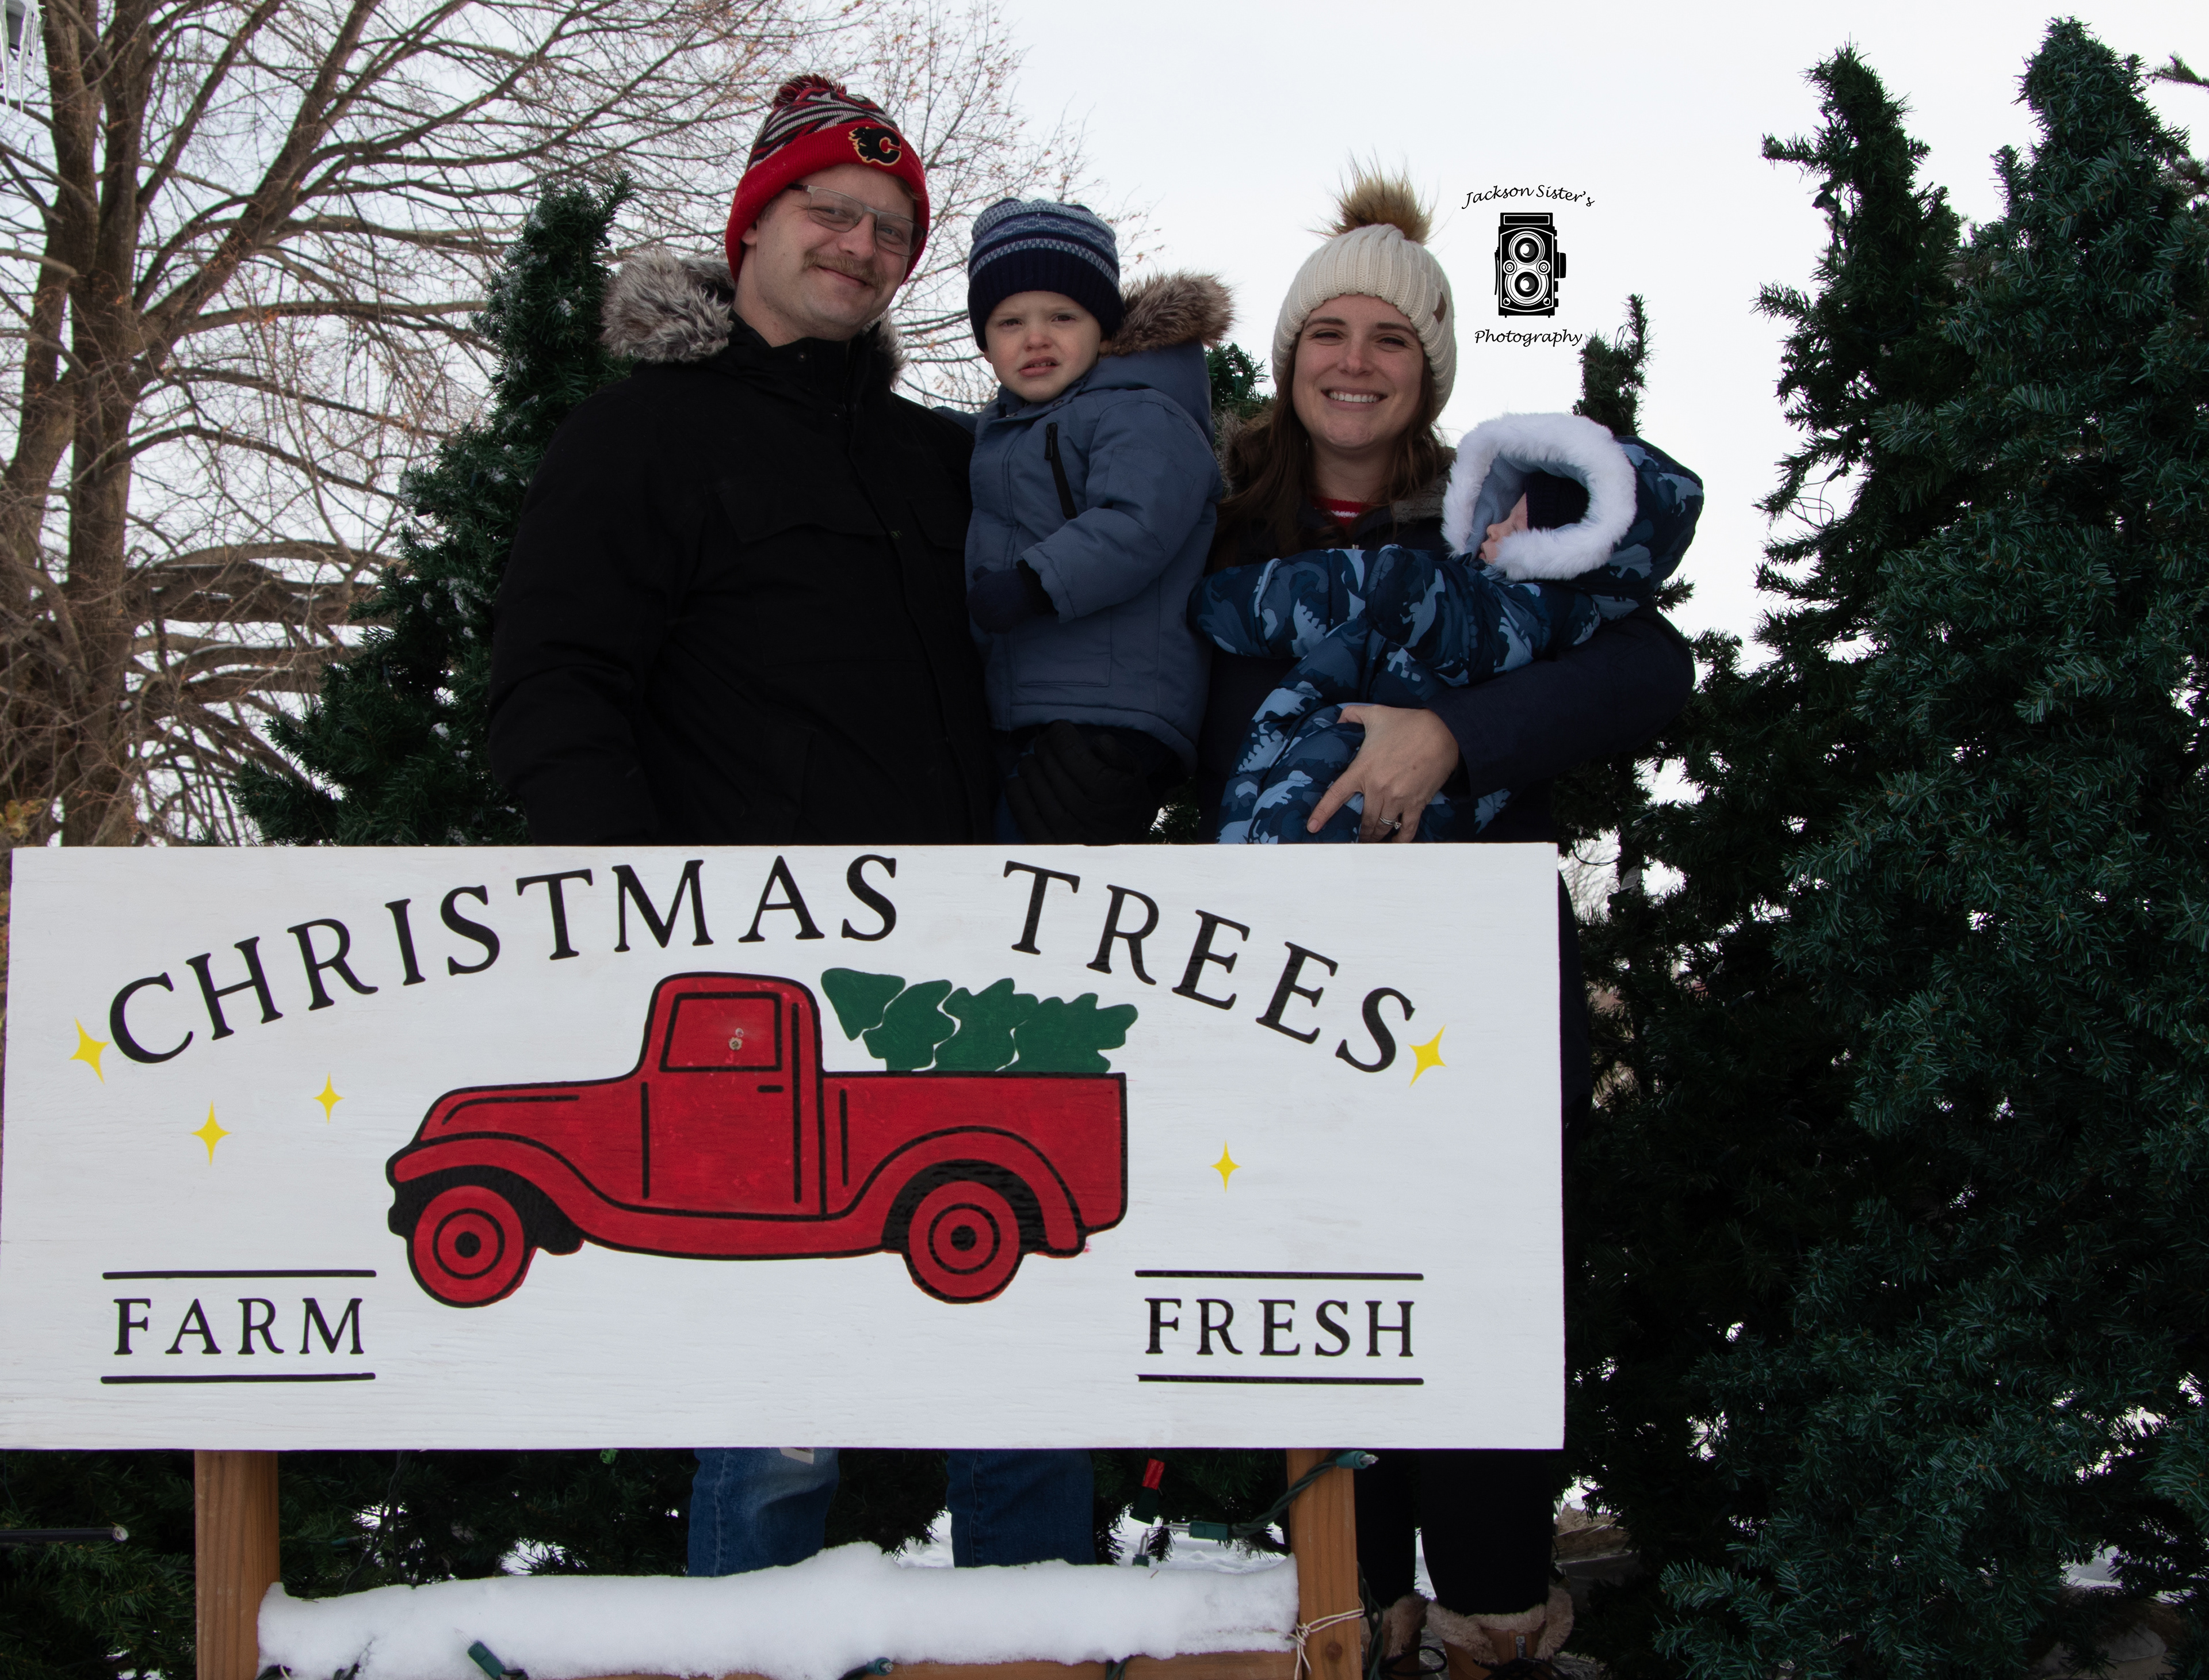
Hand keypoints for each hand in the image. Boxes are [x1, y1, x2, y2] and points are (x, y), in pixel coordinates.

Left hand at [967, 562, 1053, 632]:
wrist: (1023, 586)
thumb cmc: (1006, 581)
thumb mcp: (988, 575)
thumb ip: (979, 575)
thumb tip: (976, 575)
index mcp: (970, 598)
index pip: (975, 610)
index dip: (986, 607)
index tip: (995, 602)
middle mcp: (975, 609)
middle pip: (982, 620)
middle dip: (992, 616)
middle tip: (1003, 606)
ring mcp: (986, 618)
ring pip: (991, 627)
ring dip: (1000, 621)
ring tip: (1007, 609)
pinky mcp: (998, 625)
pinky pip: (1002, 630)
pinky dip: (1008, 625)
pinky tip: (1012, 614)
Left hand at [1005, 721, 1160, 842]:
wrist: (1124, 850)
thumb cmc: (1127, 806)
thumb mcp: (1135, 777)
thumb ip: (1117, 755)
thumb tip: (1096, 740)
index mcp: (1107, 789)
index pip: (1071, 752)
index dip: (1061, 734)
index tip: (1059, 730)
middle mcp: (1084, 810)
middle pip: (1050, 764)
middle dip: (1045, 746)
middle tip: (1044, 741)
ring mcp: (1064, 829)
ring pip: (1034, 783)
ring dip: (1030, 765)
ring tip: (1032, 760)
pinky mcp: (1047, 843)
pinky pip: (1022, 810)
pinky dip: (1017, 791)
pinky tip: (1020, 781)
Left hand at [1309, 704, 1460, 842]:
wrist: (1443, 732)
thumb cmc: (1408, 723)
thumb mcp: (1375, 714)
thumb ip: (1352, 714)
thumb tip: (1339, 717)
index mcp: (1362, 770)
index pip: (1336, 796)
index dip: (1322, 813)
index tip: (1313, 828)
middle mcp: (1378, 789)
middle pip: (1363, 820)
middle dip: (1358, 833)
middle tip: (1352, 840)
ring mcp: (1398, 799)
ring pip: (1381, 827)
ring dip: (1375, 838)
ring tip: (1370, 843)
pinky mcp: (1416, 803)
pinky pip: (1407, 829)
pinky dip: (1400, 840)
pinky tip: (1395, 844)